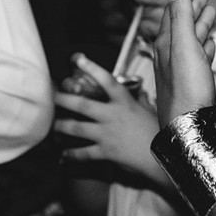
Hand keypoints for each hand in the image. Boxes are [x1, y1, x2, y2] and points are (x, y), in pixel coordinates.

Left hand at [54, 54, 162, 184]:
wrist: (163, 156)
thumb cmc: (160, 131)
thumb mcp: (151, 111)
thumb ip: (140, 101)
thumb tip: (139, 92)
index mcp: (125, 103)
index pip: (107, 81)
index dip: (92, 68)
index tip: (78, 59)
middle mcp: (112, 116)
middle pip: (82, 105)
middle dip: (64, 99)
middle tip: (52, 95)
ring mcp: (107, 134)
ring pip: (77, 128)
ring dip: (62, 126)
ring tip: (54, 125)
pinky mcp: (105, 152)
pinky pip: (83, 153)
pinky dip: (71, 154)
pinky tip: (63, 154)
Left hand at [153, 0, 215, 126]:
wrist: (188, 128)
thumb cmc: (186, 90)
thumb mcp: (184, 47)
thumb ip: (180, 16)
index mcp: (166, 43)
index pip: (173, 10)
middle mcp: (170, 55)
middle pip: (182, 23)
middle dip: (193, 5)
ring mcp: (180, 69)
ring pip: (191, 39)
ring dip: (200, 23)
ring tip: (210, 11)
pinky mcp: (192, 82)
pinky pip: (198, 57)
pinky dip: (204, 45)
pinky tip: (209, 44)